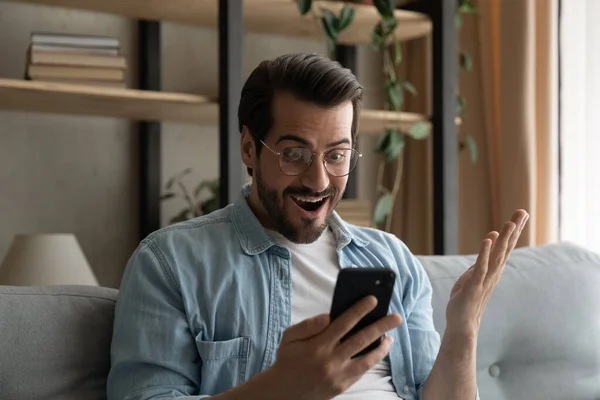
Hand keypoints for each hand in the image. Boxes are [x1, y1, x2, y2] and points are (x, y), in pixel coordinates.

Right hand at [267, 296, 401, 399]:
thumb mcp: (289, 337)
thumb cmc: (287, 360)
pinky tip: (378, 351)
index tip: (373, 300)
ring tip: (390, 337)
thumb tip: (329, 316)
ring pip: (367, 359)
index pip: (343, 323)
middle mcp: (330, 360)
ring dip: (382, 347)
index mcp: (318, 345)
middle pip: (361, 340)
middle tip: (396, 317)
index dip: (359, 310)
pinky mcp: (342, 386)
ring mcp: (338, 375)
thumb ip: (308, 325)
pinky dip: (372, 360)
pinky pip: (361, 371)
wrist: (283, 391)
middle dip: (381, 326)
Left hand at [445, 209, 528, 336]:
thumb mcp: (472, 275)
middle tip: (522, 212)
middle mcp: (493, 273)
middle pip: (506, 248)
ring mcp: (485, 279)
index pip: (505, 246)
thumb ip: (481, 260)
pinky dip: (485, 253)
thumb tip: (489, 241)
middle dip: (514, 230)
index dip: (513, 230)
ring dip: (503, 239)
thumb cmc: (466, 299)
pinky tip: (488, 239)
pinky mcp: (474, 285)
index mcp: (492, 269)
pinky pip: (480, 267)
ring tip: (509, 222)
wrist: (462, 324)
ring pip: (497, 256)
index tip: (520, 214)